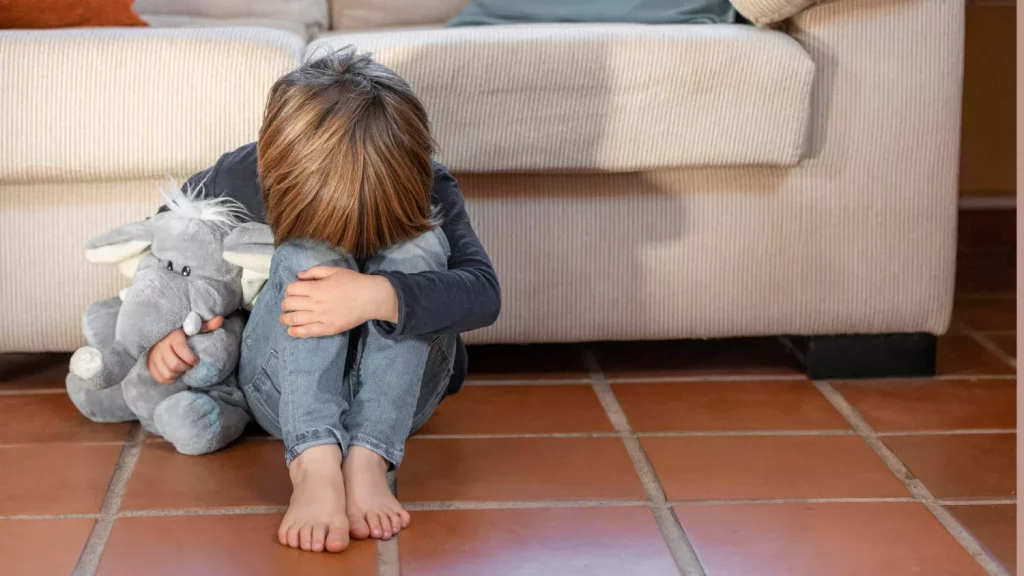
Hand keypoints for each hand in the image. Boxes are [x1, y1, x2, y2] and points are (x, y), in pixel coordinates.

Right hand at [146, 316, 223, 384]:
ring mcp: (153, 356)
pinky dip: (170, 378)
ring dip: (178, 374)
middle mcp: (160, 346)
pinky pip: (161, 378)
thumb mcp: (194, 327)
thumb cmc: (181, 332)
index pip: (181, 349)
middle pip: (174, 365)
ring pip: (168, 373)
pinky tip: (175, 372)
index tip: (196, 361)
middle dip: (186, 367)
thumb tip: (220, 319)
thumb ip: (206, 325)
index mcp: (172, 336)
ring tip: (183, 368)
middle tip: (190, 365)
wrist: (160, 334)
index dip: (190, 358)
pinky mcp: (149, 364)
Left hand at [280, 266, 397, 337]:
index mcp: (316, 288)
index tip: (292, 292)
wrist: (370, 298)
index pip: (291, 289)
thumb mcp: (334, 270)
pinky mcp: (327, 328)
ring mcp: (321, 317)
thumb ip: (314, 272)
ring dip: (285, 319)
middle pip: (289, 304)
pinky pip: (307, 332)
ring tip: (285, 318)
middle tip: (288, 305)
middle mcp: (316, 303)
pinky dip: (295, 332)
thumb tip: (298, 276)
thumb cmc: (353, 282)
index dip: (289, 290)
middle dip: (285, 304)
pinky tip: (291, 331)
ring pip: (294, 319)